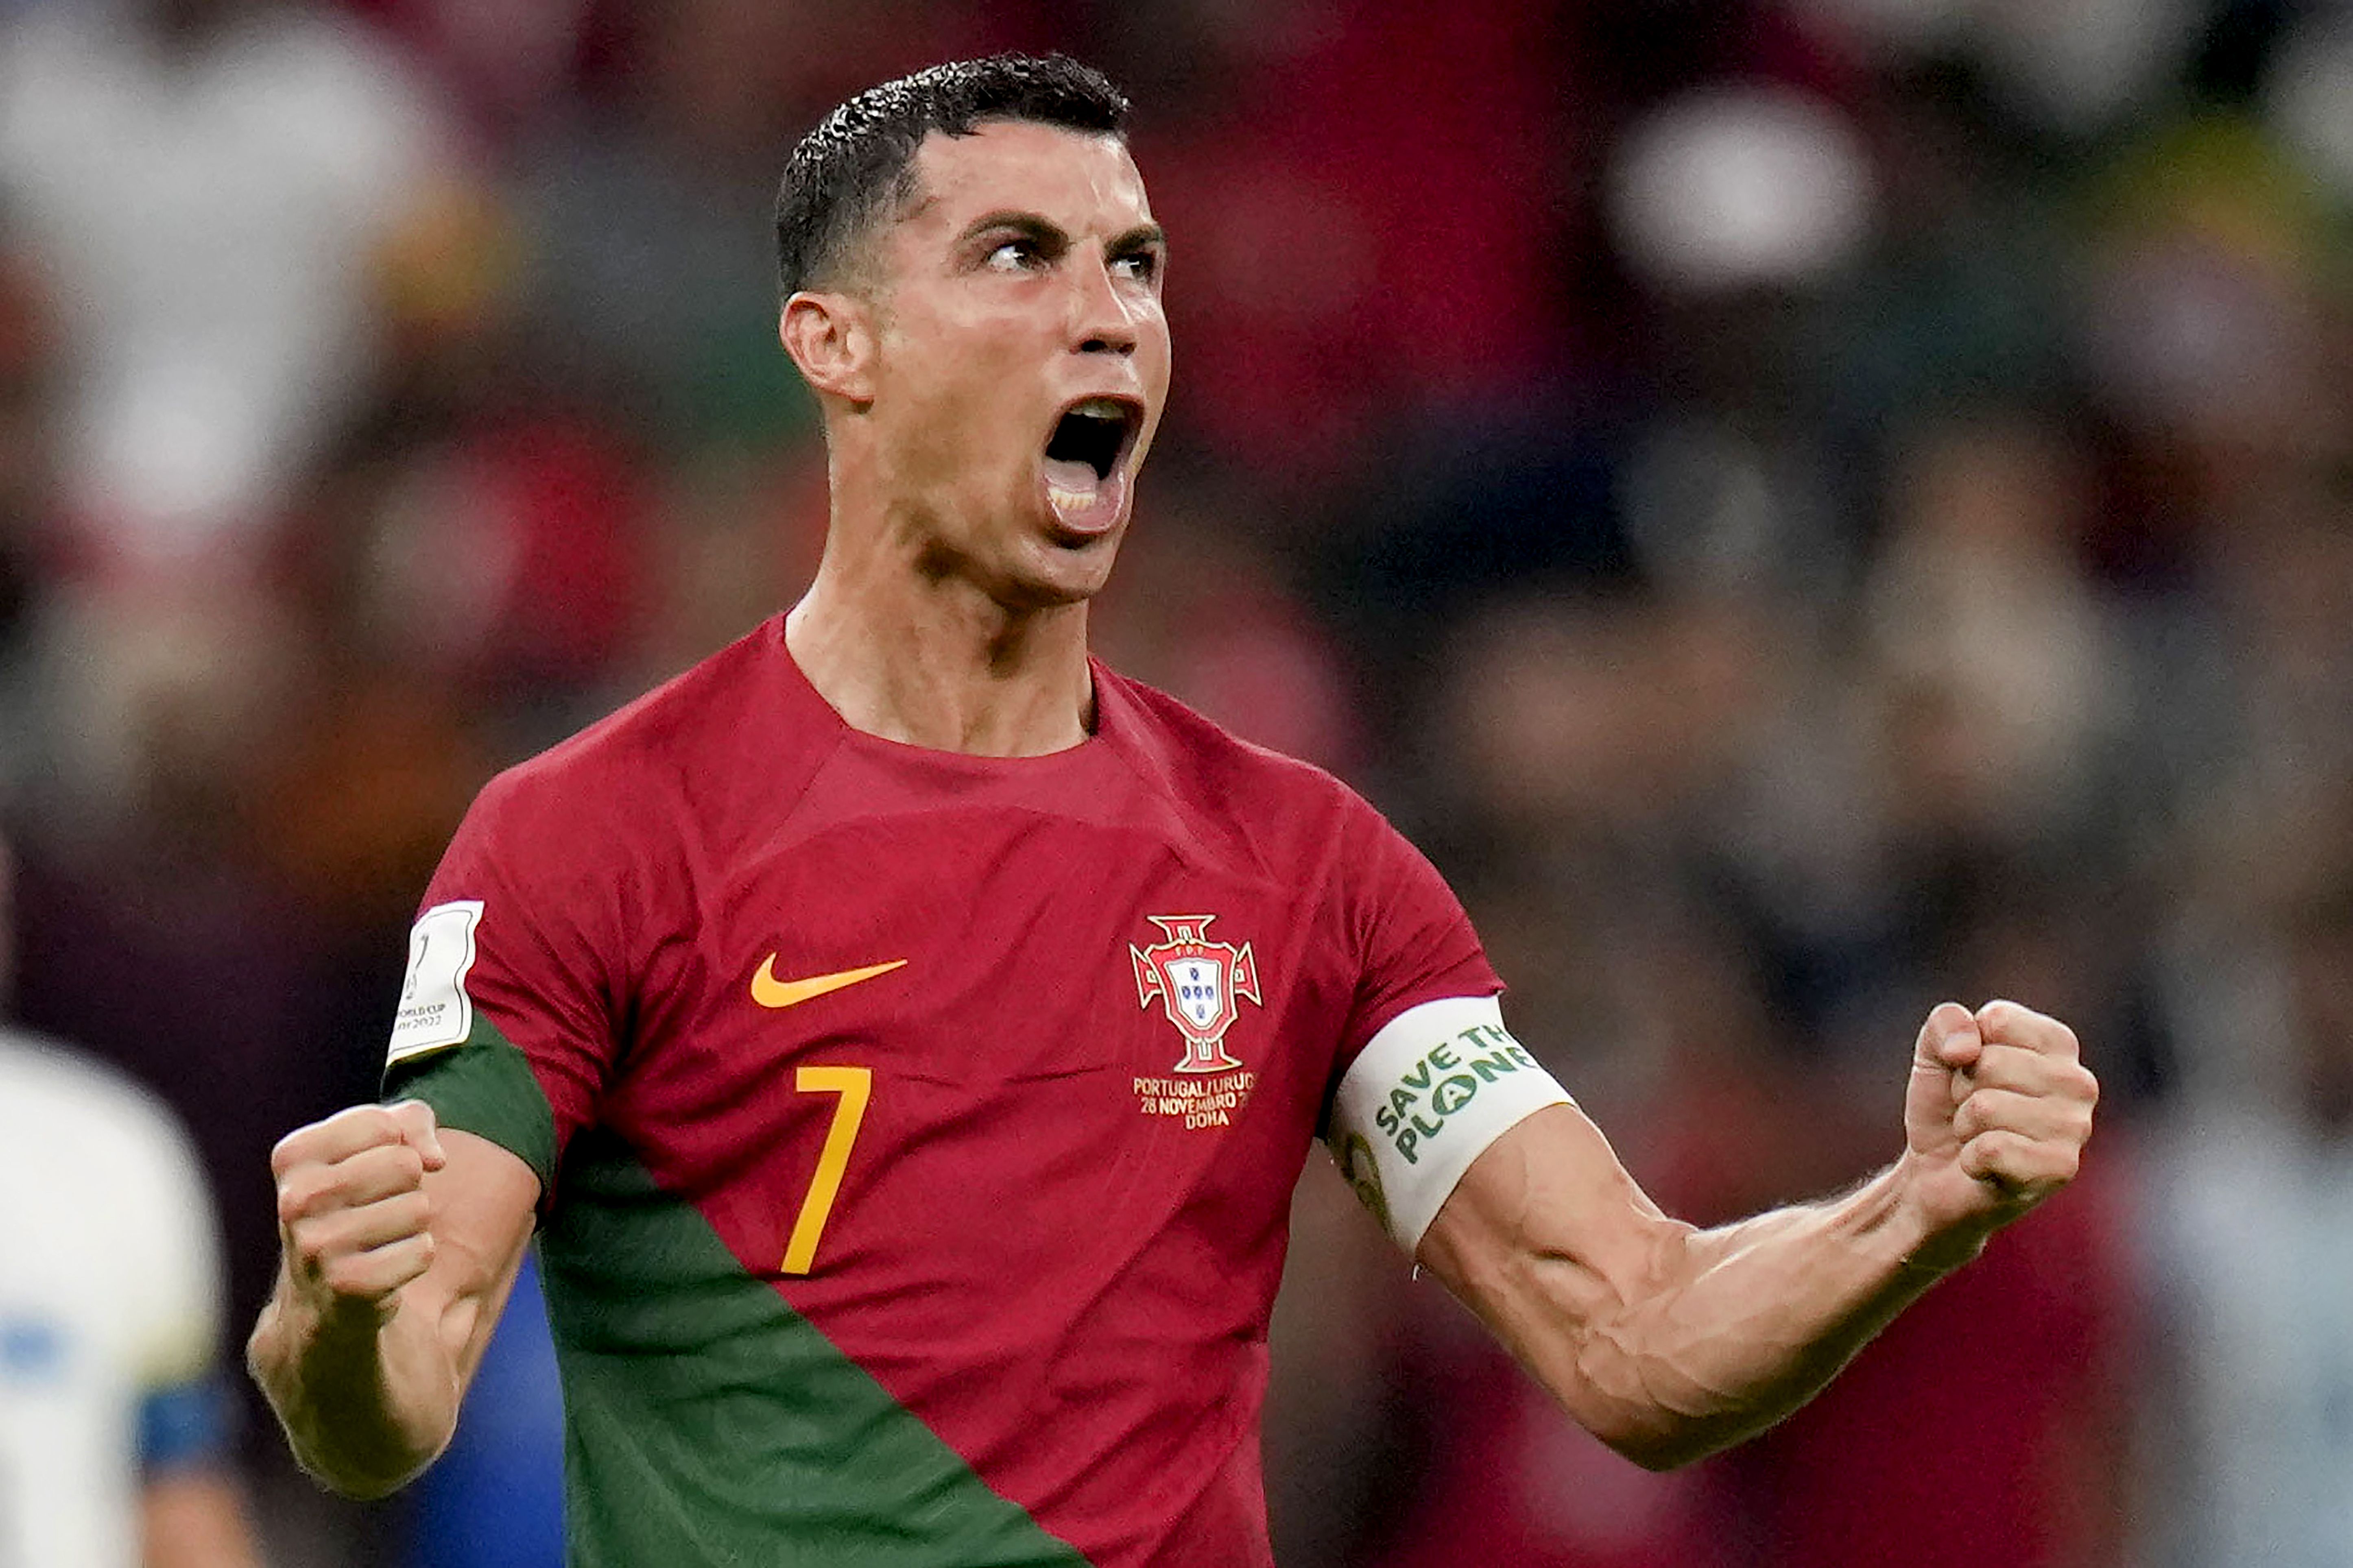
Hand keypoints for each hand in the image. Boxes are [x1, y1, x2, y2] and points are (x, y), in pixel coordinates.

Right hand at [270, 1101, 447, 1326]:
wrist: (321, 1288)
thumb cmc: (356, 1196)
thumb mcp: (377, 1141)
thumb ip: (413, 1120)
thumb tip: (435, 1160)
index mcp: (293, 1156)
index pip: (382, 1125)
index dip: (394, 1143)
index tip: (367, 1167)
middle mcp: (296, 1200)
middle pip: (405, 1164)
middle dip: (408, 1184)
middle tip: (376, 1206)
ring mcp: (317, 1245)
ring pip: (419, 1208)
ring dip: (413, 1222)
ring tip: (378, 1235)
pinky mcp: (348, 1284)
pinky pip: (423, 1251)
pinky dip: (416, 1256)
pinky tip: (383, 1264)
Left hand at [1899, 1000, 2097, 1263]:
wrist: (1935, 1177)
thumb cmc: (1946, 1109)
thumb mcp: (1934, 1053)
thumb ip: (1945, 1023)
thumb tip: (1966, 1049)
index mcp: (2057, 1043)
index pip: (1998, 1020)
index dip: (1965, 1049)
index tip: (1969, 1073)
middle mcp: (2078, 1082)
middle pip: (1990, 1064)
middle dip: (1962, 1091)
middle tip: (1972, 1113)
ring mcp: (2075, 1127)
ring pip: (1986, 1107)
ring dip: (1966, 1126)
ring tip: (1979, 1138)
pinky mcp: (2060, 1169)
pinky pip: (1991, 1149)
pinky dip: (1971, 1159)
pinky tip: (1985, 1167)